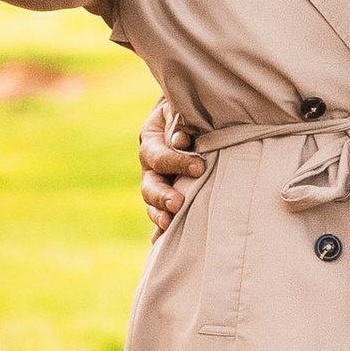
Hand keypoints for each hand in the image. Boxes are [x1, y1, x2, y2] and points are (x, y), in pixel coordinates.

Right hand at [139, 100, 202, 240]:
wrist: (194, 112)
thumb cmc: (192, 109)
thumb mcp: (183, 108)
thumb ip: (182, 122)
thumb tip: (182, 140)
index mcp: (152, 140)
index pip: (159, 155)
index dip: (177, 162)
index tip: (199, 167)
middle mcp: (150, 164)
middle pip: (150, 185)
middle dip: (163, 196)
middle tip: (178, 203)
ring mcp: (157, 182)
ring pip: (152, 203)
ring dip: (160, 215)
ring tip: (169, 224)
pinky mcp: (167, 194)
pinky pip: (160, 214)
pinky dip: (159, 228)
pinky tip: (160, 242)